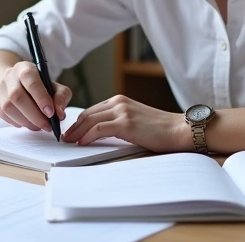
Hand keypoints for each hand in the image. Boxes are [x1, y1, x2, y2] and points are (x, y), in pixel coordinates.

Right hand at [0, 61, 71, 130]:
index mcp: (25, 68)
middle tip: (47, 126)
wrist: (19, 85)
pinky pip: (3, 115)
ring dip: (26, 121)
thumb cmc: (41, 87)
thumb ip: (61, 97)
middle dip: (34, 115)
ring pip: (8, 107)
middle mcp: (10, 76)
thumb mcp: (56, 87)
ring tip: (38, 126)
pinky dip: (17, 123)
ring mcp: (0, 88)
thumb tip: (59, 114)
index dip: (41, 98)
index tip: (51, 113)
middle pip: (17, 96)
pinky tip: (27, 123)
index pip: (31, 81)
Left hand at [62, 95, 191, 152]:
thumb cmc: (160, 130)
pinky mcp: (125, 123)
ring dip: (77, 132)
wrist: (179, 130)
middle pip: (88, 114)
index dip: (79, 122)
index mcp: (120, 100)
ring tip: (69, 142)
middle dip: (74, 127)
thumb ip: (118, 122)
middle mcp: (119, 102)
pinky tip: (81, 144)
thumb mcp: (135, 121)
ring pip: (90, 121)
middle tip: (65, 138)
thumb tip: (99, 133)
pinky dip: (87, 136)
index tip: (71, 132)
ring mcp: (122, 112)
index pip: (92, 110)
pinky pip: (98, 129)